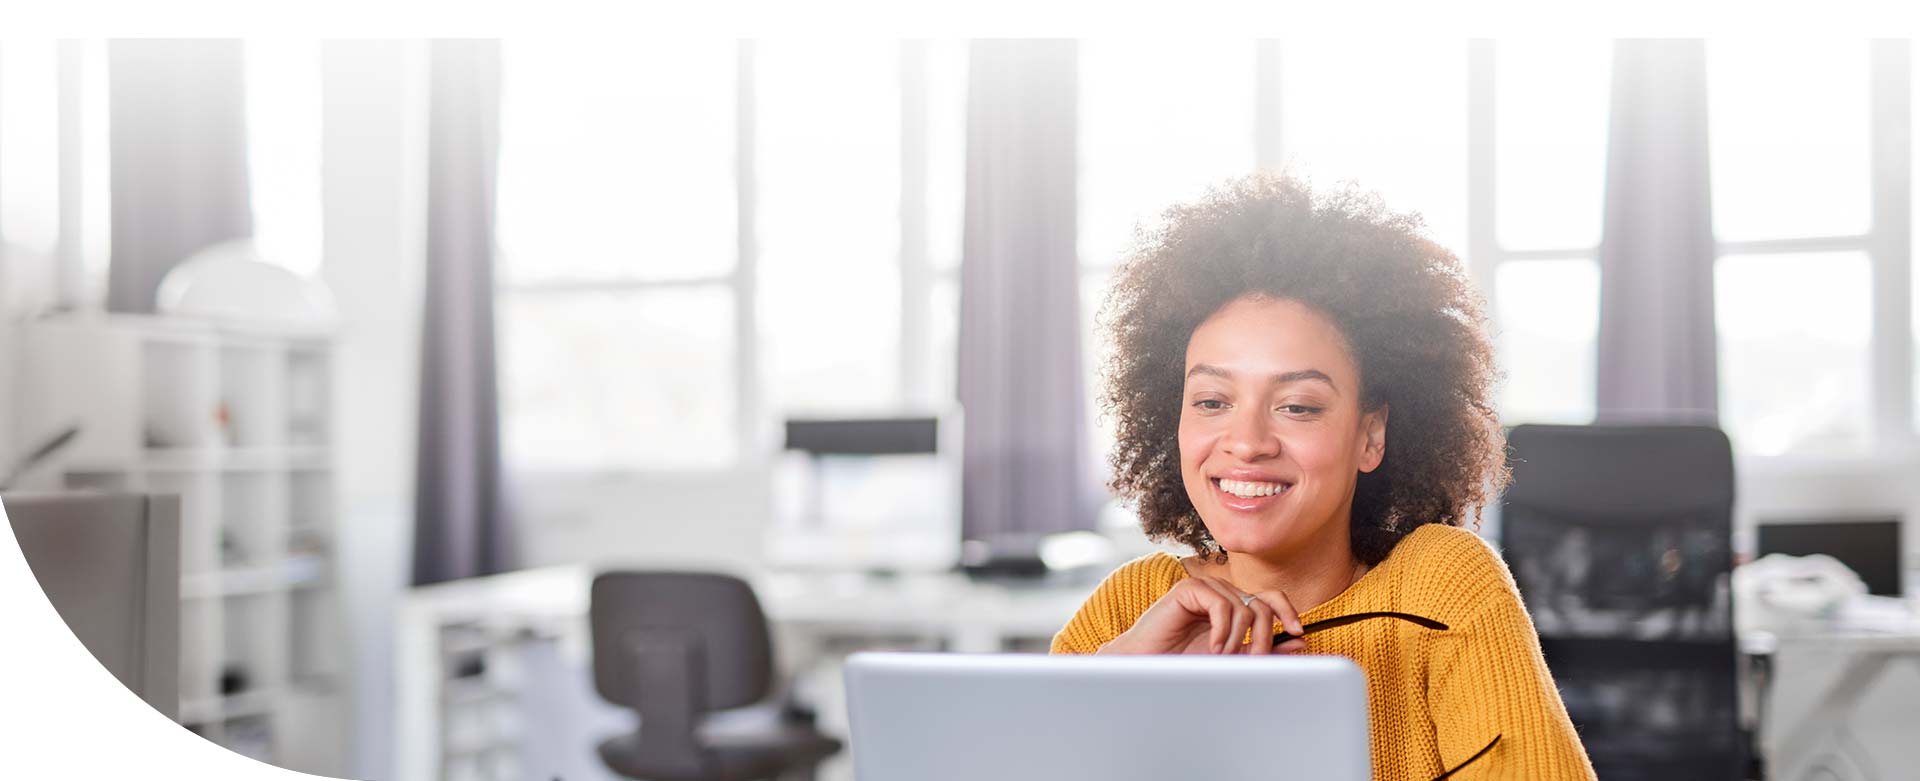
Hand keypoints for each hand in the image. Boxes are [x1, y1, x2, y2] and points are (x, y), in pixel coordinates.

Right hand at [1096, 575, 1307, 654]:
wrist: (1146, 665)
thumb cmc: (1183, 663)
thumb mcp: (1232, 659)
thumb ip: (1263, 649)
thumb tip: (1300, 640)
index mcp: (1233, 606)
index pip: (1270, 597)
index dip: (1287, 611)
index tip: (1297, 632)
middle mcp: (1222, 594)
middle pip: (1262, 604)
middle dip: (1264, 637)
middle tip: (1252, 660)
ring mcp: (1205, 589)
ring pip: (1245, 607)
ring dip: (1239, 639)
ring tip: (1222, 657)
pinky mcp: (1189, 589)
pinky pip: (1222, 605)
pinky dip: (1223, 631)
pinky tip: (1212, 647)